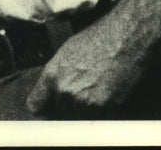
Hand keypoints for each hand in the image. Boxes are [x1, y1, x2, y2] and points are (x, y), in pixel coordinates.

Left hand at [25, 13, 151, 118]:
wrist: (125, 40)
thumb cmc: (97, 40)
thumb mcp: (66, 53)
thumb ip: (55, 77)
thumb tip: (51, 94)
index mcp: (52, 76)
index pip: (35, 106)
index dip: (42, 109)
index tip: (47, 110)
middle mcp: (65, 92)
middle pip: (58, 116)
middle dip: (66, 109)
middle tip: (81, 92)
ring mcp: (84, 104)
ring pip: (78, 120)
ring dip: (84, 112)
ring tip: (95, 90)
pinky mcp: (105, 111)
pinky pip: (97, 121)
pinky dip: (101, 114)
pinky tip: (106, 94)